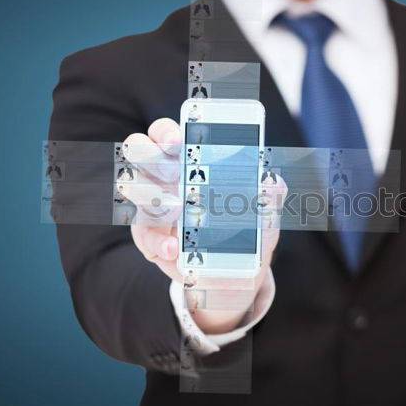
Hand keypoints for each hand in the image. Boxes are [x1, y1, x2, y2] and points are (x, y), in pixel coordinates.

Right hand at [121, 118, 285, 334]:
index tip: (179, 141)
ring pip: (131, 185)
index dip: (165, 132)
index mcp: (188, 159)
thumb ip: (270, 196)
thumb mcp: (263, 214)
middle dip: (151, 157)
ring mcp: (151, 204)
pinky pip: (142, 233)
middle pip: (137, 149)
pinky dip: (157, 241)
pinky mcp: (147, 236)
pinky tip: (174, 248)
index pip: (164, 132)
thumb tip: (274, 182)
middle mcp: (162, 176)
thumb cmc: (244, 231)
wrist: (231, 274)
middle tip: (175, 174)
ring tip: (176, 211)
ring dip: (149, 195)